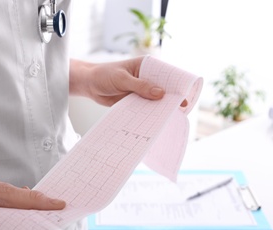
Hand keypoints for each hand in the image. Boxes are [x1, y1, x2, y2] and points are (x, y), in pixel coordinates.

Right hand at [0, 170, 65, 227]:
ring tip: (42, 199)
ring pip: (22, 222)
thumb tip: (52, 203)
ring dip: (32, 210)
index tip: (61, 209)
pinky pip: (15, 217)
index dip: (45, 220)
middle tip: (56, 203)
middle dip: (41, 215)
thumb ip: (25, 198)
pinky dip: (23, 207)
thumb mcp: (0, 190)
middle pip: (26, 228)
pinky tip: (27, 195)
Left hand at [70, 57, 187, 106]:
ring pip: (154, 99)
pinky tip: (155, 120)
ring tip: (169, 117)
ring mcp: (141, 90)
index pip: (165, 73)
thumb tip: (161, 93)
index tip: (184, 94)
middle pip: (163, 88)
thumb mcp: (122, 79)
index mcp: (146, 65)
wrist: (89, 85)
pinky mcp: (134, 100)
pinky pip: (145, 107)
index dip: (176, 83)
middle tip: (180, 109)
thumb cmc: (104, 75)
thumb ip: (140, 86)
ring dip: (159, 107)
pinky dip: (149, 113)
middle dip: (170, 98)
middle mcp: (146, 77)